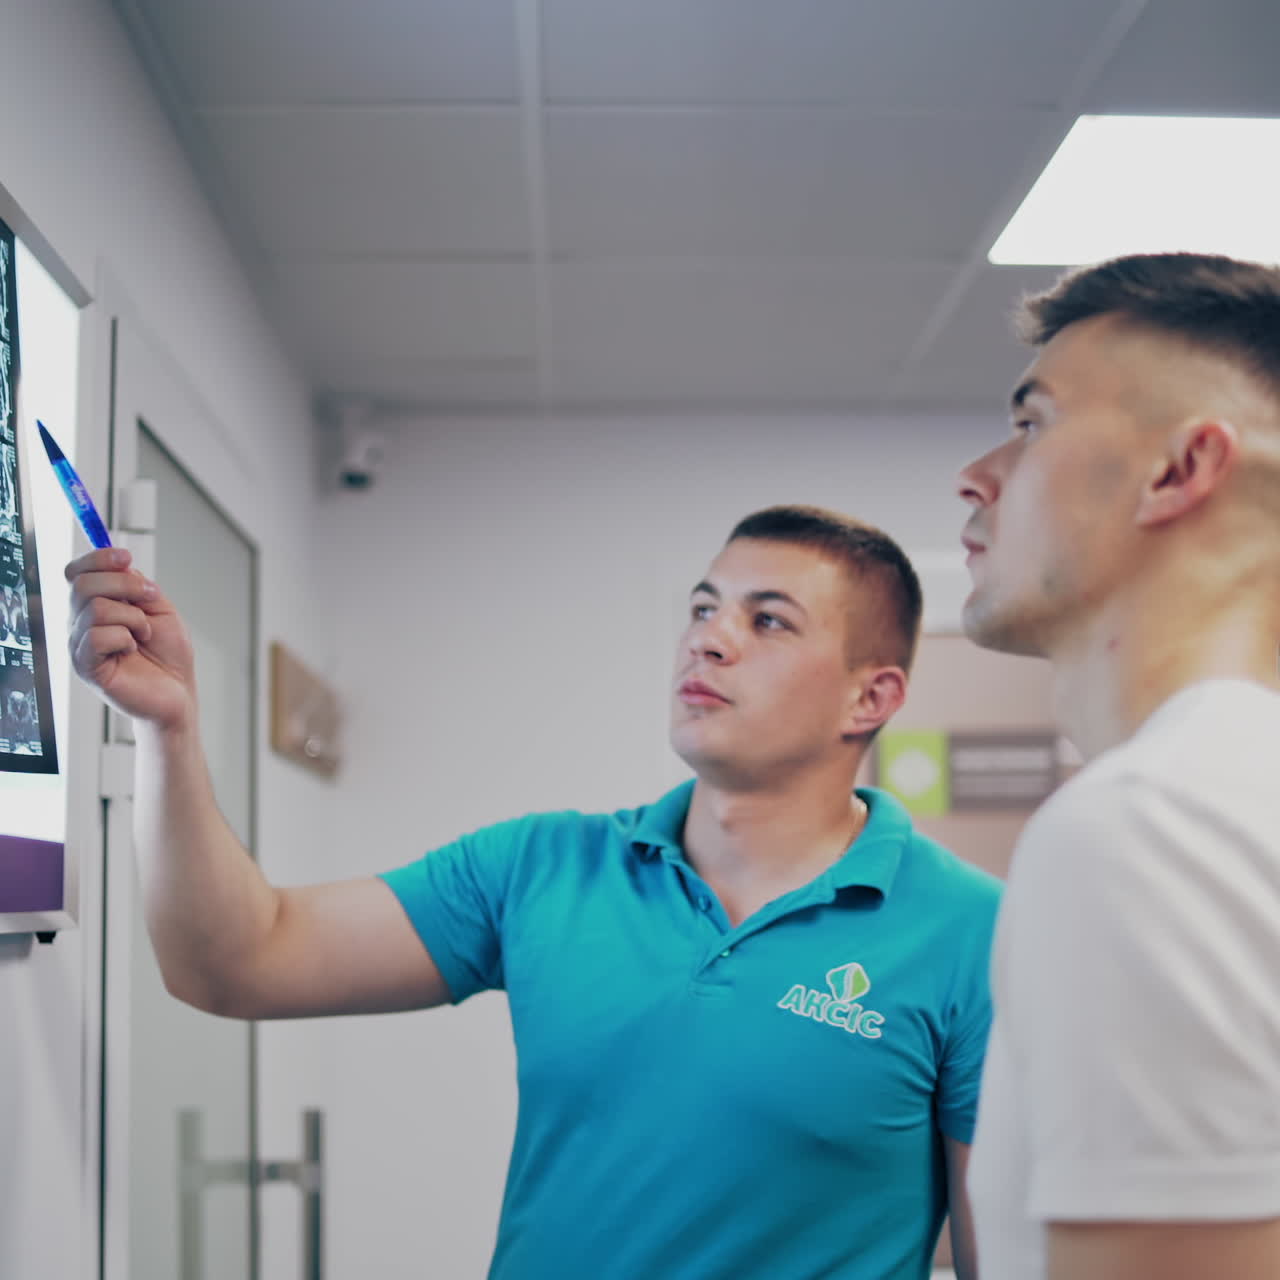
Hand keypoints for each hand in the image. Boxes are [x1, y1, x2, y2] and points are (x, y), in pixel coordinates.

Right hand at [66, 548, 196, 731]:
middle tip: (149, 599)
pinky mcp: (85, 666)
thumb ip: (136, 583)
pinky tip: (132, 650)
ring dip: (133, 617)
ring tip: (143, 634)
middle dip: (125, 584)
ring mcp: (80, 645)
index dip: (99, 558)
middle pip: (83, 584)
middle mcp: (80, 623)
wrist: (178, 691)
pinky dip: (125, 638)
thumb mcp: (158, 607)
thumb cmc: (168, 654)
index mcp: (94, 606)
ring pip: (96, 608)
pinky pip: (98, 636)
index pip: (78, 572)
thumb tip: (119, 560)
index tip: (126, 557)